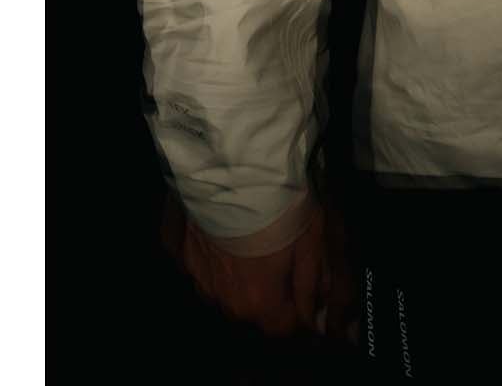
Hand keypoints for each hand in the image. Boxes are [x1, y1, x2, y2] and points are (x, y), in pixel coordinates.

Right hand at [160, 187, 336, 341]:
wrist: (237, 171)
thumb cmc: (282, 207)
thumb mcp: (312, 241)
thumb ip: (311, 284)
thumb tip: (315, 316)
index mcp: (260, 302)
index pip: (282, 330)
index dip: (298, 315)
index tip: (307, 296)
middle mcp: (227, 301)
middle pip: (254, 314)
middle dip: (271, 297)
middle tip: (283, 262)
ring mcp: (202, 280)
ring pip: (228, 295)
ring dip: (243, 282)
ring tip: (255, 249)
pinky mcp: (186, 258)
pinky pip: (208, 273)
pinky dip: (221, 265)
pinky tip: (230, 240)